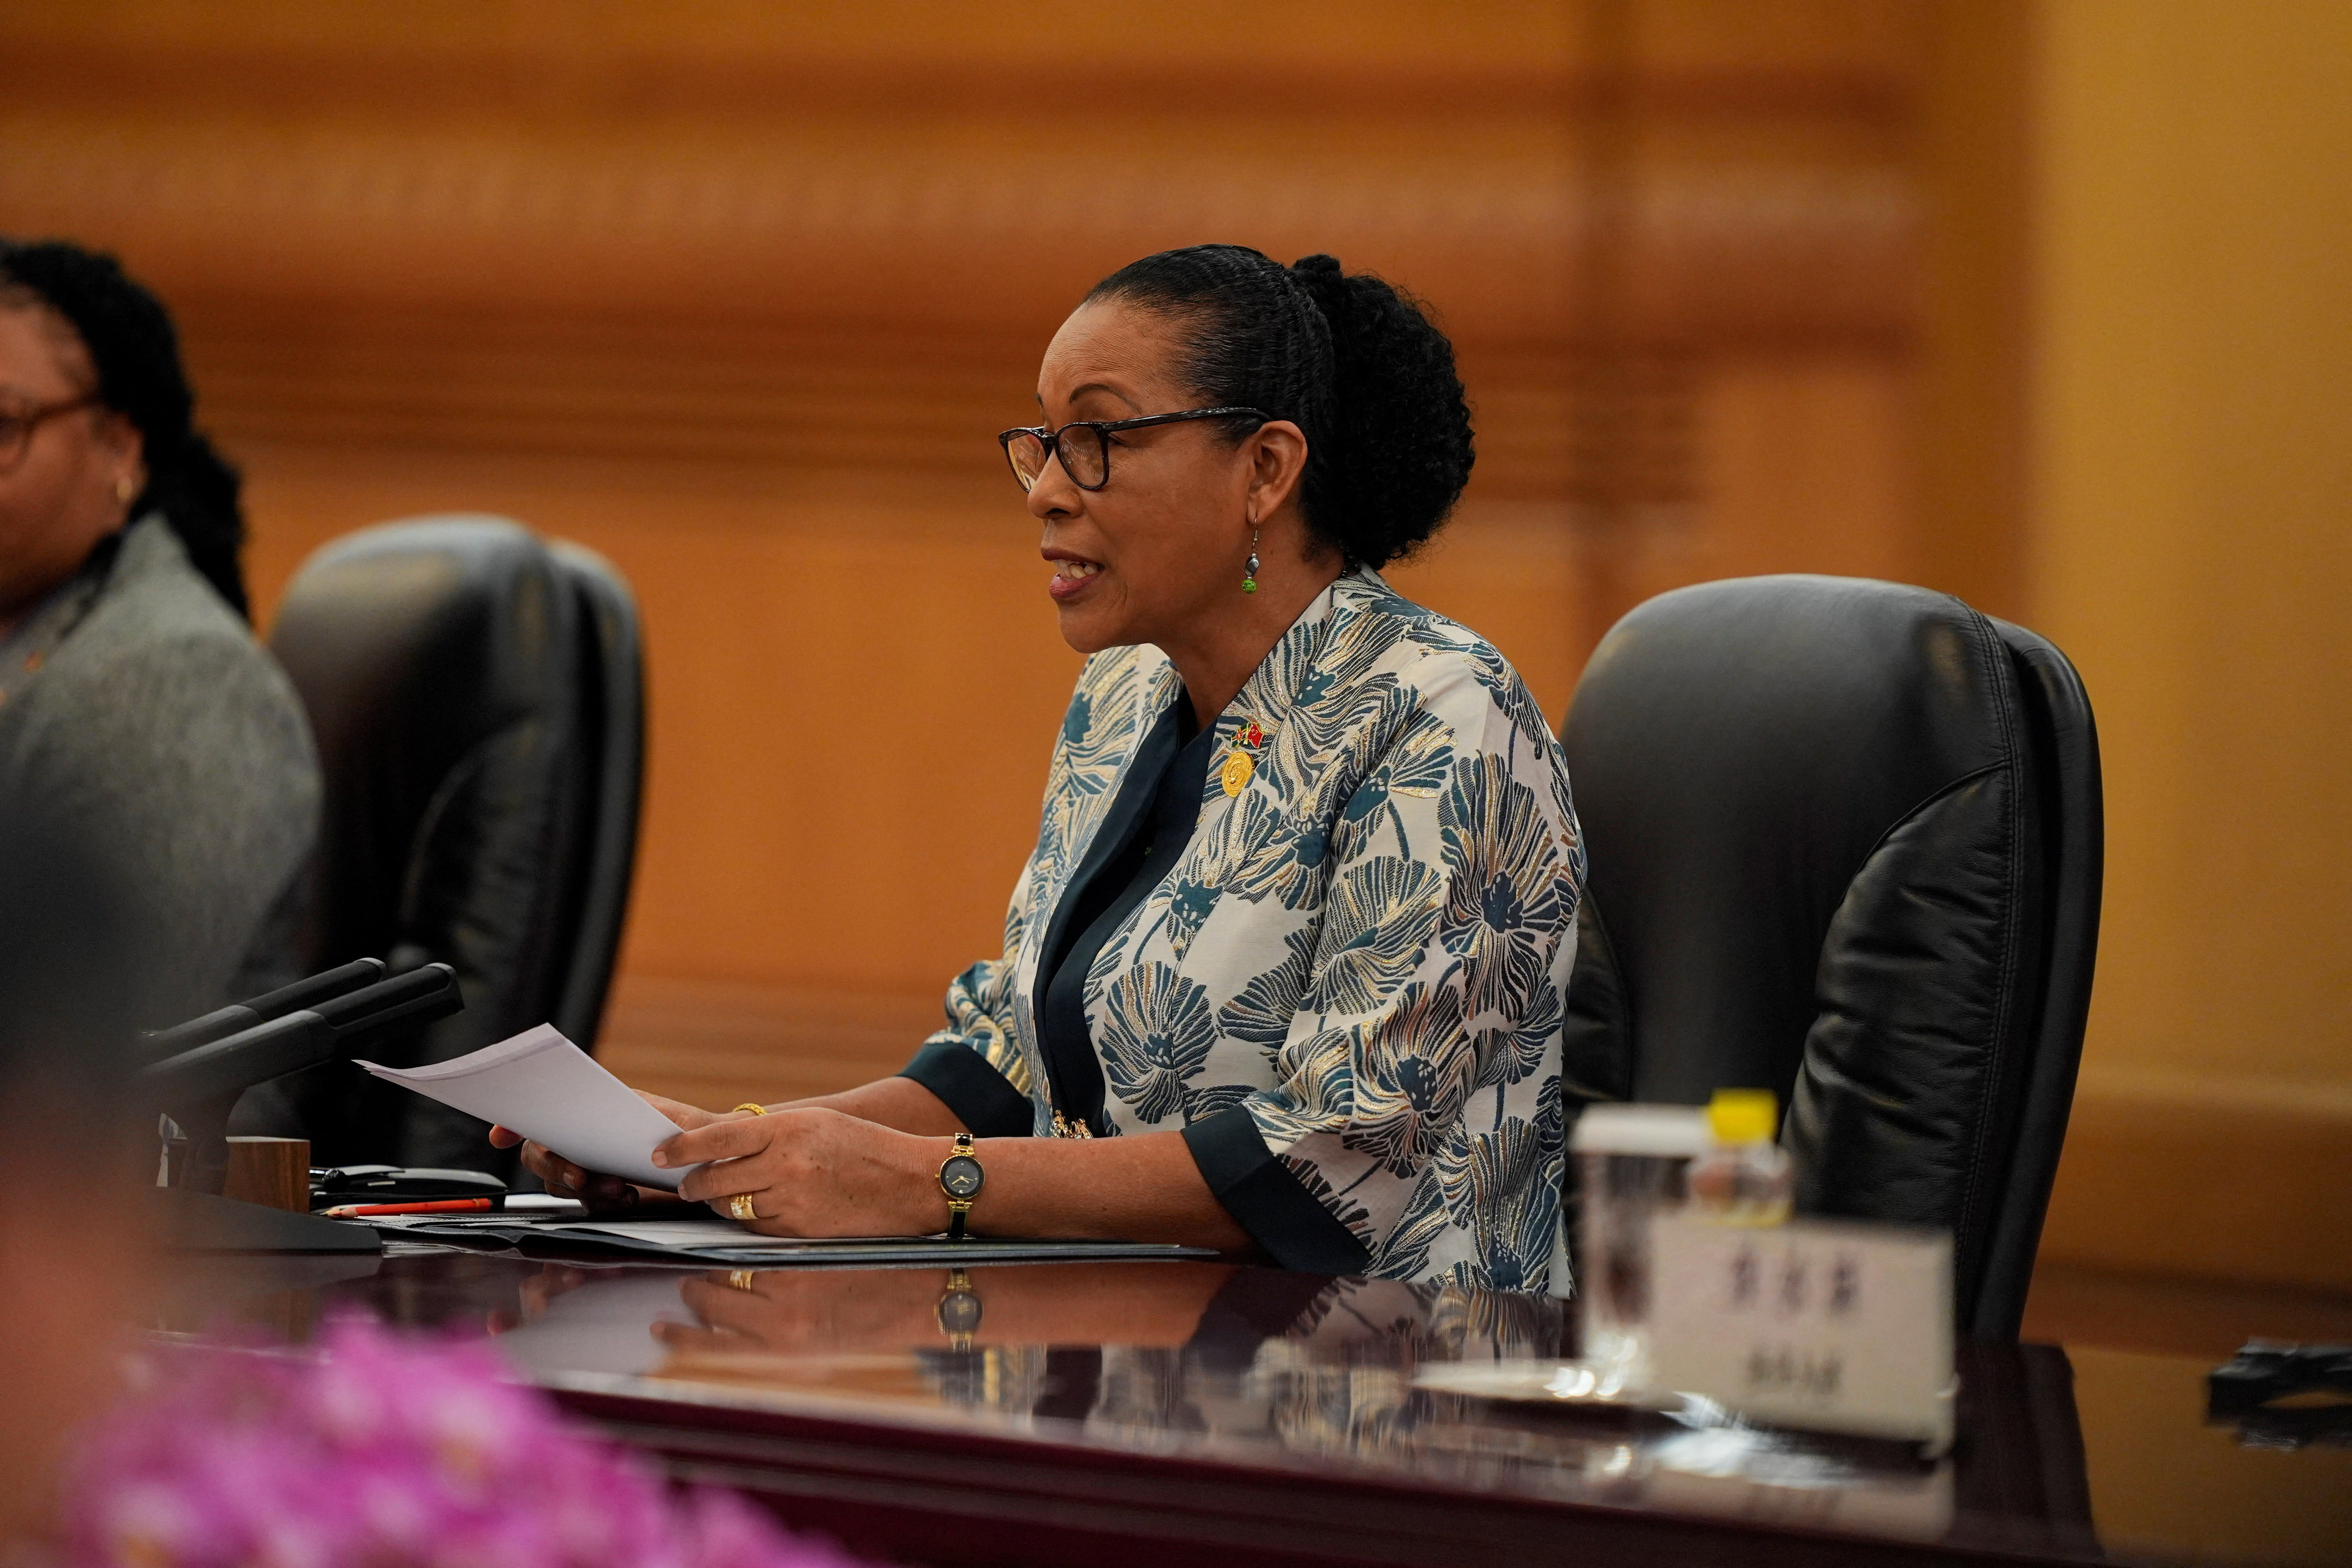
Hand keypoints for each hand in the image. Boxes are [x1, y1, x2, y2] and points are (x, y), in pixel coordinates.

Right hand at [488, 1090, 730, 1208]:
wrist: (714, 1157)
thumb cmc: (687, 1128)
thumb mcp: (658, 1111)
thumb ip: (625, 1108)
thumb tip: (588, 1103)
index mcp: (589, 1112)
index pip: (541, 1116)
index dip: (512, 1124)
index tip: (500, 1134)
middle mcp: (582, 1140)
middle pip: (541, 1155)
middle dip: (554, 1167)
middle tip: (579, 1175)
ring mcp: (590, 1168)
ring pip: (562, 1183)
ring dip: (585, 1188)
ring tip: (620, 1188)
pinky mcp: (604, 1192)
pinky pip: (587, 1202)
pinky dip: (603, 1201)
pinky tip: (628, 1197)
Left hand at [654, 1107, 945, 1236]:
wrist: (915, 1183)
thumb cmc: (867, 1148)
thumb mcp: (818, 1126)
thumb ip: (770, 1136)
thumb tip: (719, 1153)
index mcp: (790, 1129)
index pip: (717, 1138)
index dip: (681, 1148)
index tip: (658, 1155)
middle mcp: (787, 1164)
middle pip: (716, 1180)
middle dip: (694, 1186)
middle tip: (685, 1186)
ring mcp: (794, 1202)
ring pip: (734, 1209)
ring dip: (721, 1207)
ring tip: (719, 1201)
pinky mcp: (801, 1232)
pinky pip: (758, 1231)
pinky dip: (752, 1225)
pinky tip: (758, 1217)